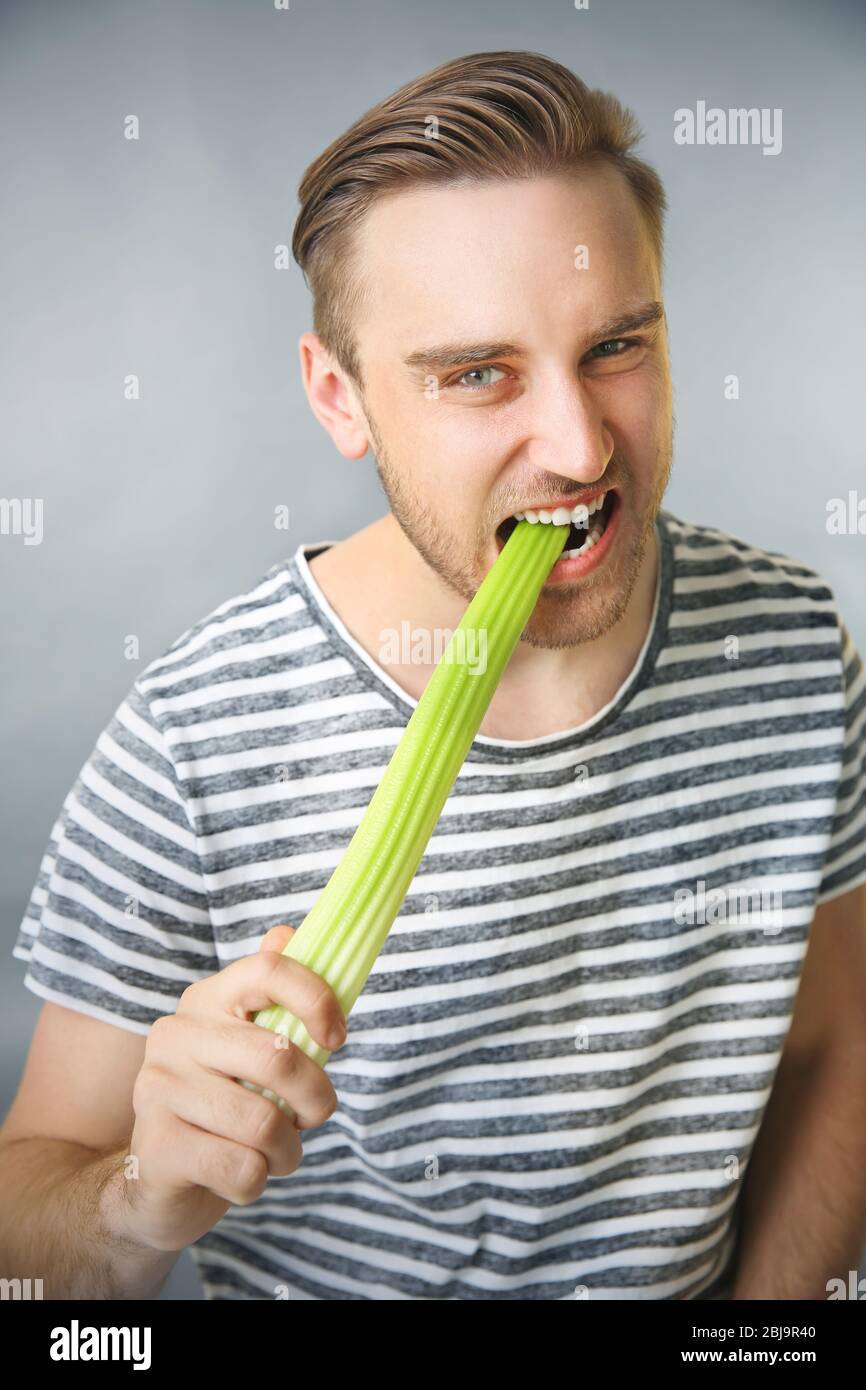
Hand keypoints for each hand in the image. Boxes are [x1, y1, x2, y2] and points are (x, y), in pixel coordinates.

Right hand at [119, 924, 345, 1250]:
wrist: (156, 1179)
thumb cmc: (222, 1104)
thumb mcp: (249, 1048)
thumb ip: (274, 997)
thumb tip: (286, 932)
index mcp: (206, 1001)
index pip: (268, 970)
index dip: (317, 998)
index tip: (338, 1038)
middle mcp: (176, 1035)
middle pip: (278, 1057)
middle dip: (316, 1099)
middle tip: (315, 1116)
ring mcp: (159, 1089)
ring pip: (264, 1123)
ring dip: (289, 1151)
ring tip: (279, 1153)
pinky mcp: (158, 1148)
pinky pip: (241, 1168)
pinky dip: (258, 1181)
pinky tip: (243, 1175)